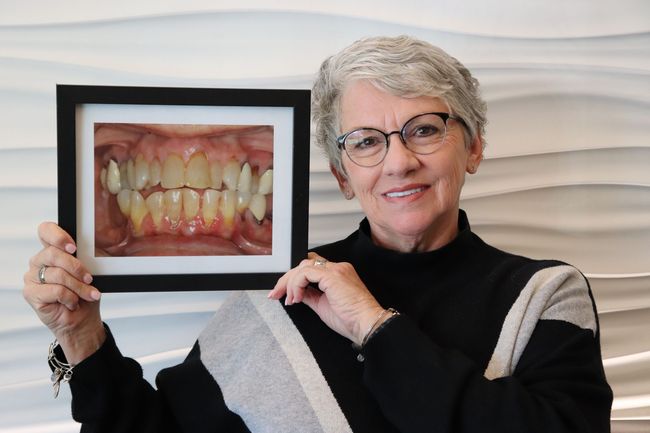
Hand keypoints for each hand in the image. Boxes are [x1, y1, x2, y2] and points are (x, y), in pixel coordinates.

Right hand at [23, 222, 105, 363]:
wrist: (82, 319)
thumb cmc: (84, 293)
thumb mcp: (89, 272)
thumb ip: (83, 259)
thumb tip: (88, 253)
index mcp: (52, 250)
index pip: (45, 231)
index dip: (58, 236)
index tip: (74, 247)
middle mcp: (39, 261)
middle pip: (53, 253)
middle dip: (76, 267)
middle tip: (89, 278)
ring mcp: (32, 277)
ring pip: (57, 274)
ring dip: (78, 286)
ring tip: (89, 294)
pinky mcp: (31, 293)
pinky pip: (55, 290)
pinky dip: (70, 297)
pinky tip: (73, 303)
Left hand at [268, 252, 384, 345]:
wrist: (366, 325)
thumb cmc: (350, 320)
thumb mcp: (323, 306)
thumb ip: (310, 296)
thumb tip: (297, 294)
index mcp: (337, 274)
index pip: (310, 267)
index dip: (294, 278)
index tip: (283, 293)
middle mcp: (337, 268)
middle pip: (304, 264)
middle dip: (286, 280)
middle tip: (275, 294)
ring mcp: (335, 269)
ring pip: (303, 267)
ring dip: (290, 283)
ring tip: (290, 300)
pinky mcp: (332, 275)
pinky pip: (305, 273)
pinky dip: (296, 285)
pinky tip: (297, 298)